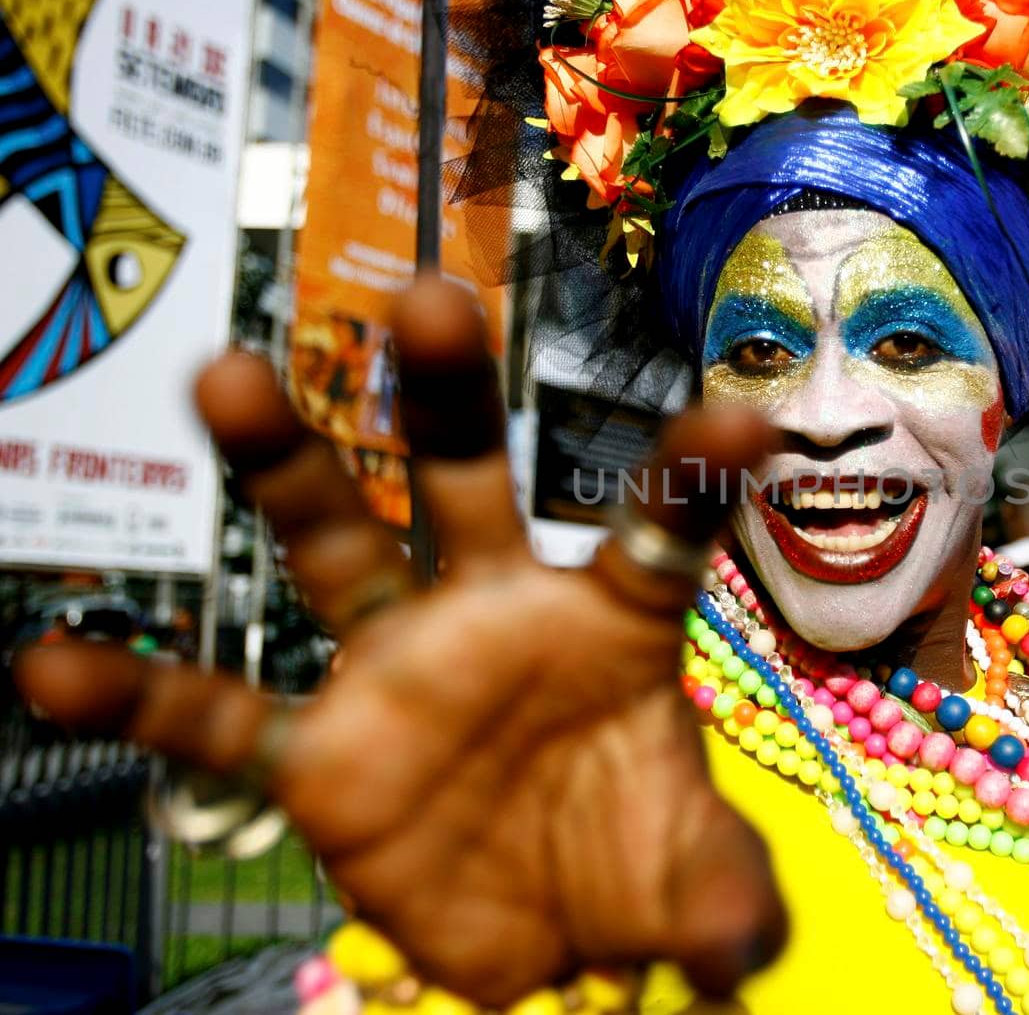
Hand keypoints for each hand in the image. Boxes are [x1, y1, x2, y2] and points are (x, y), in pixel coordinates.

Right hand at [15, 279, 784, 1005]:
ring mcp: (396, 673)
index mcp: (611, 624)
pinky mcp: (319, 756)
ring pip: (332, 549)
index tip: (742, 414)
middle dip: (446, 396)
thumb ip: (723, 896)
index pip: (656, 528)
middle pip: (467, 485)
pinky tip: (51, 661)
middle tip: (429, 297)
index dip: (693, 472)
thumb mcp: (697, 882)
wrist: (548, 942)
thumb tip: (735, 950)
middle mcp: (495, 616)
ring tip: (229, 376)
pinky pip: (221, 718)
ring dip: (284, 466)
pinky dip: (142, 696)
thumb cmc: (632, 866)